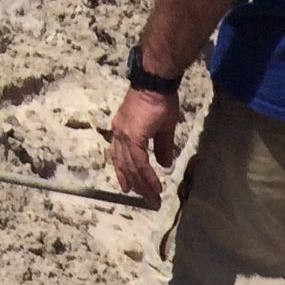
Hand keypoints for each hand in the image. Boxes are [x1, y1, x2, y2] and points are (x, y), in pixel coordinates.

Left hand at [109, 86, 181, 206]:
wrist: (156, 84)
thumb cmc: (160, 100)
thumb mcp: (163, 128)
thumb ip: (162, 147)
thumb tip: (165, 164)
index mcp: (123, 130)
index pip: (121, 156)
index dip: (124, 174)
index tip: (129, 188)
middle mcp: (119, 133)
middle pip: (125, 166)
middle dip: (136, 185)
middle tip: (148, 201)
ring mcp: (124, 135)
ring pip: (131, 167)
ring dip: (143, 186)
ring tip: (153, 199)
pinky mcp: (132, 137)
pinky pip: (139, 163)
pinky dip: (146, 177)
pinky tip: (154, 187)